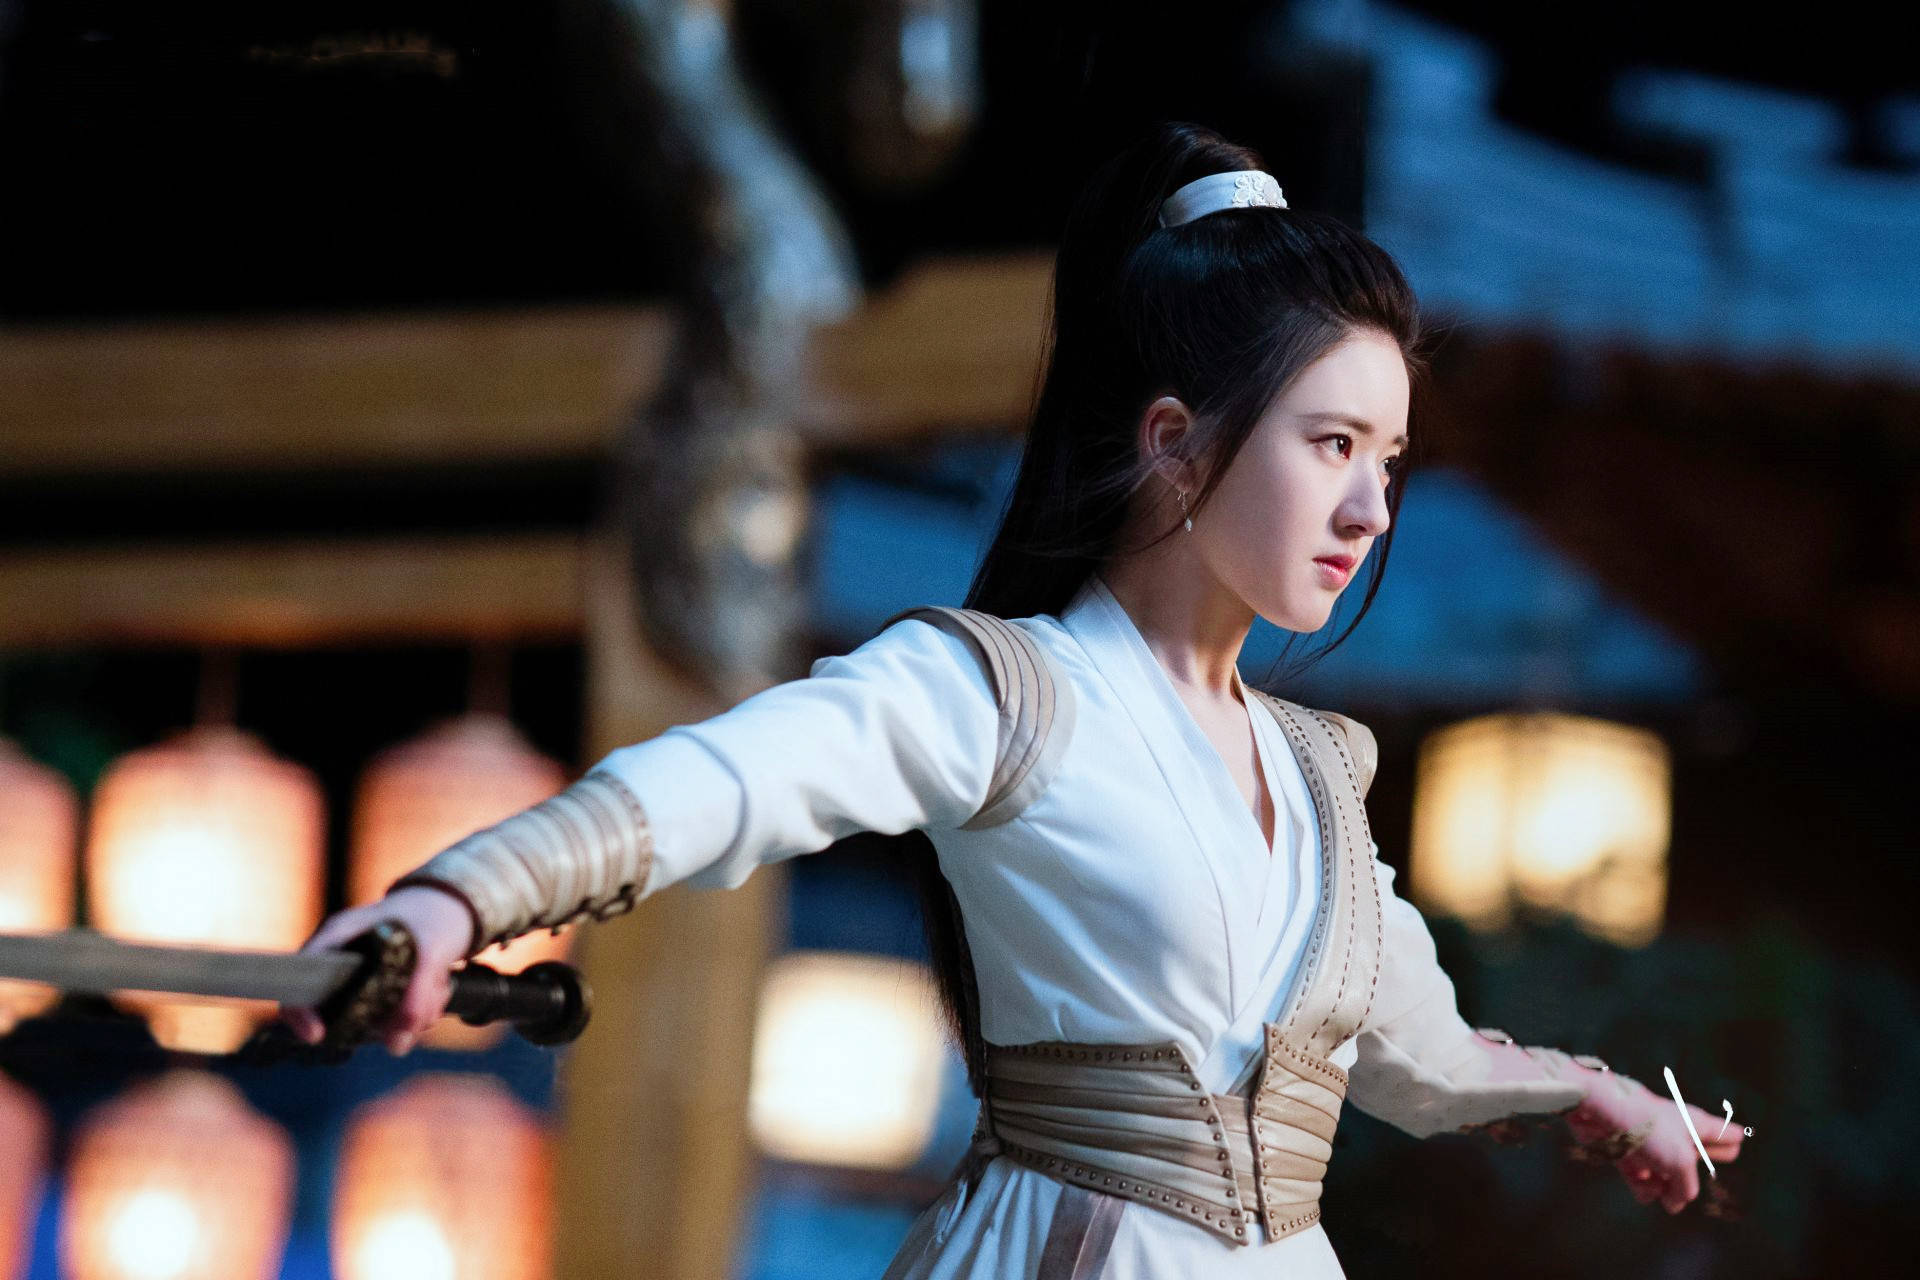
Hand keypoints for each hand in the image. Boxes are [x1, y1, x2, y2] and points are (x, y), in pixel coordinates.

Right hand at [278, 885, 479, 1055]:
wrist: (451, 905)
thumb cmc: (431, 915)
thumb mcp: (431, 951)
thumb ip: (416, 999)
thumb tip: (396, 1046)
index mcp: (337, 936)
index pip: (298, 979)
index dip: (299, 1012)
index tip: (318, 1035)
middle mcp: (342, 960)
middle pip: (338, 1011)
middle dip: (381, 1019)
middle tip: (418, 1005)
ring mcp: (361, 978)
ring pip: (374, 1021)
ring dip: (412, 1012)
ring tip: (437, 982)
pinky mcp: (382, 992)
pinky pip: (396, 1018)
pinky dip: (422, 1010)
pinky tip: (440, 984)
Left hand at [1565, 1074, 1745, 1213]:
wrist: (1598, 1111)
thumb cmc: (1647, 1128)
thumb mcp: (1680, 1163)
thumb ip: (1685, 1188)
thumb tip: (1675, 1204)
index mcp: (1696, 1124)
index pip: (1724, 1132)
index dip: (1731, 1137)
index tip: (1739, 1137)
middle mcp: (1675, 1131)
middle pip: (1695, 1152)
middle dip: (1698, 1165)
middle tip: (1707, 1165)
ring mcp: (1650, 1140)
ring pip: (1665, 1171)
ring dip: (1664, 1186)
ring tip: (1661, 1193)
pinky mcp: (1625, 1148)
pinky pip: (1640, 1174)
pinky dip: (1642, 1184)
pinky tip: (1645, 1191)